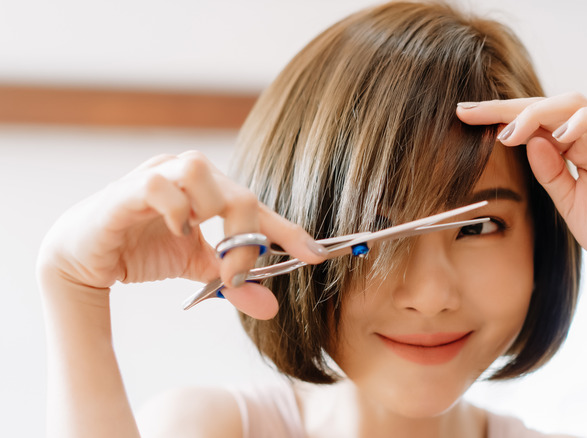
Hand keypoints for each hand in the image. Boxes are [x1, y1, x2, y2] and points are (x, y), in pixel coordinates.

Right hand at [38, 151, 325, 318]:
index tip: (316, 255)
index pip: (257, 206)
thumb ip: (233, 282)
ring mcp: (157, 175)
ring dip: (212, 211)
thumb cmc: (143, 250)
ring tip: (200, 241)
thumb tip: (270, 306)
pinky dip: (173, 208)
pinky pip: (157, 184)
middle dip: (247, 237)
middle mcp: (188, 174)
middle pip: (238, 191)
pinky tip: (176, 230)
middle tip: (239, 273)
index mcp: (210, 190)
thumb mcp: (198, 270)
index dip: (287, 230)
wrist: (84, 258)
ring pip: (200, 170)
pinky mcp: (126, 188)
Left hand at [457, 93, 586, 294]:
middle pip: (549, 105)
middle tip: (468, 111)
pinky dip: (580, 122)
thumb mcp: (568, 202)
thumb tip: (526, 141)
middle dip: (506, 107)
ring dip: (537, 113)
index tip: (463, 117)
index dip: (499, 116)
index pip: (535, 122)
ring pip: (576, 104)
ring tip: (508, 132)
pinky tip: (554, 135)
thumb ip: (550, 172)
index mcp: (577, 149)